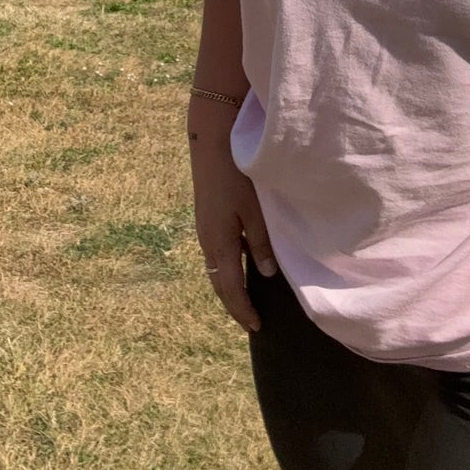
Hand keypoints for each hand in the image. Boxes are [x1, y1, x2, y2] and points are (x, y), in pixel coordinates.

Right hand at [189, 119, 277, 331]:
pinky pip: (216, 254)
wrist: (210, 141)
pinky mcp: (206, 218)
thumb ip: (260, 242)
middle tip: (251, 322)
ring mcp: (204, 229)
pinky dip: (227, 269)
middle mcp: (207, 241)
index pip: (230, 289)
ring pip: (216, 269)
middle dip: (234, 305)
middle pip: (219, 284)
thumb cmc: (237, 174)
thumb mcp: (254, 210)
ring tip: (246, 300)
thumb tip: (265, 273)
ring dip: (229, 287)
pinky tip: (241, 264)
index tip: (257, 328)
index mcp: (219, 244)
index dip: (243, 311)